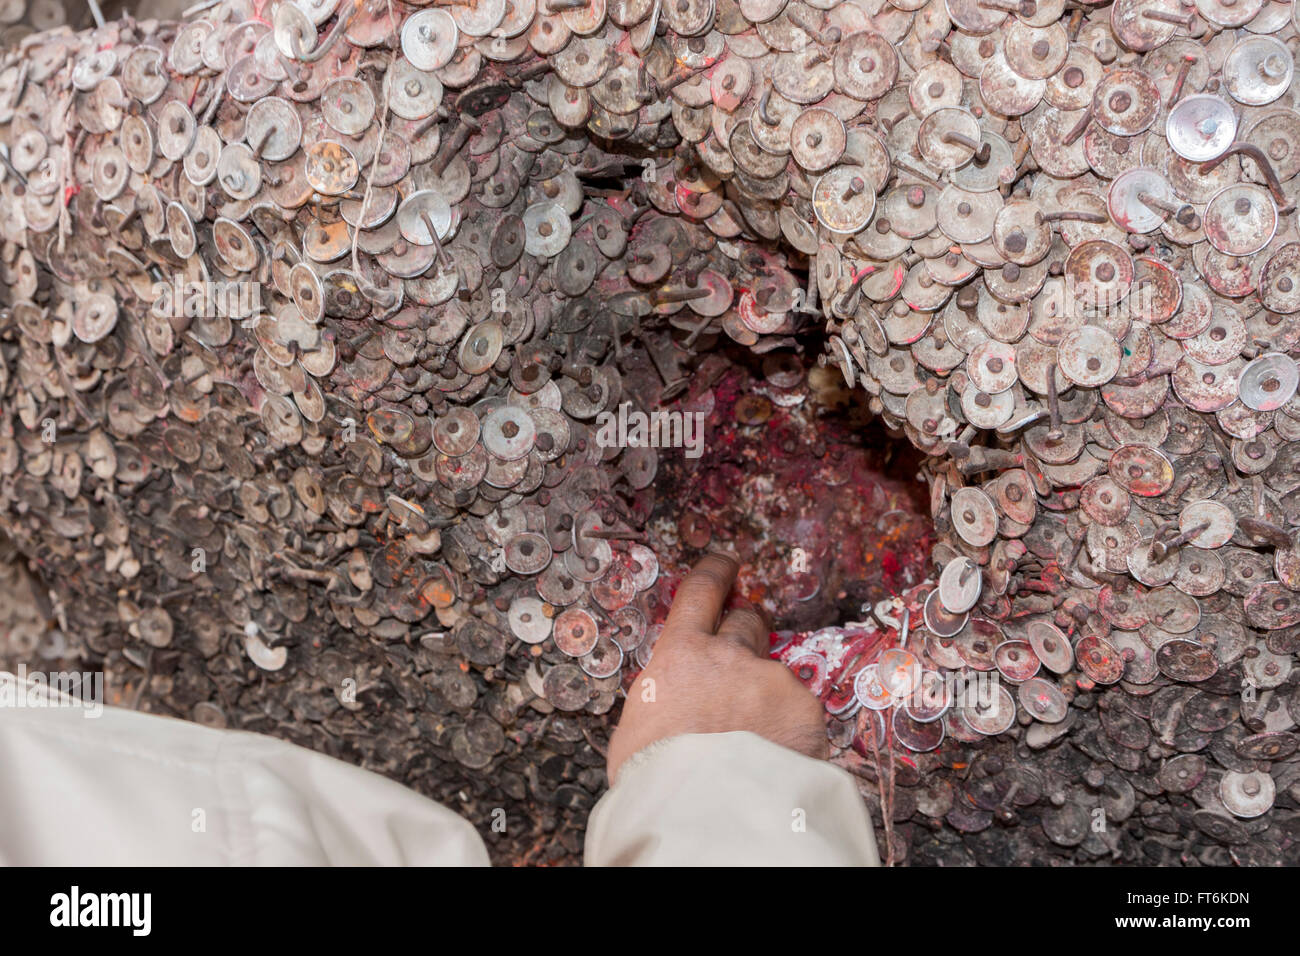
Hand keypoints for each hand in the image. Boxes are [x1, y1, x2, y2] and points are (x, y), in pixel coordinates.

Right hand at [606, 552, 827, 782]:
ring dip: (769, 691)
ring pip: (776, 672)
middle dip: (749, 632)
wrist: (703, 814)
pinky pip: (801, 712)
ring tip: (757, 733)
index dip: (717, 571)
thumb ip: (666, 694)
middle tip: (745, 658)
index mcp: (680, 655)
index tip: (727, 563)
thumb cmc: (656, 778)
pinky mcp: (805, 710)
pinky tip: (777, 755)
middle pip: (749, 621)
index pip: (701, 590)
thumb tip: (675, 699)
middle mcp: (729, 656)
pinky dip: (793, 729)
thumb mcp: (640, 725)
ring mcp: (771, 679)